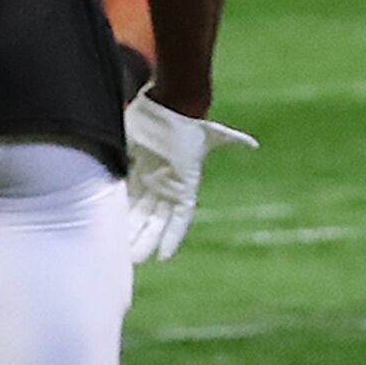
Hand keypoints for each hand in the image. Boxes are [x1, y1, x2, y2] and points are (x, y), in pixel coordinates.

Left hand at [122, 92, 255, 263]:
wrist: (167, 104)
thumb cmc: (188, 122)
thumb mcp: (211, 134)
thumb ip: (232, 140)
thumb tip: (252, 144)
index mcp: (185, 183)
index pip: (179, 217)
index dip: (172, 237)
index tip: (163, 258)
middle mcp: (166, 185)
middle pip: (155, 220)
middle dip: (145, 239)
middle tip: (135, 260)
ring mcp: (149, 179)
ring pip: (139, 211)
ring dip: (131, 229)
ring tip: (122, 250)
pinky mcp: (132, 169)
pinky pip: (126, 194)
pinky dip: (120, 209)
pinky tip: (112, 224)